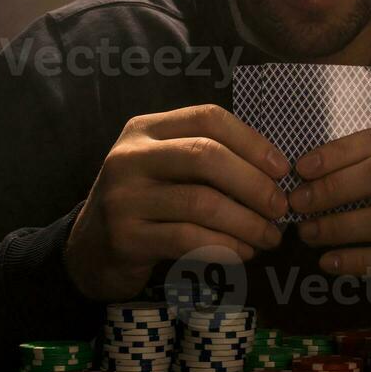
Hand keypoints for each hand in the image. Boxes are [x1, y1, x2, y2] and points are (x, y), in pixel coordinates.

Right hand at [64, 104, 289, 301]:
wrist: (88, 250)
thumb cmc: (144, 205)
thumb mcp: (164, 169)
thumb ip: (205, 159)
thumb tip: (274, 171)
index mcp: (145, 129)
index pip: (208, 118)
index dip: (252, 141)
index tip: (282, 169)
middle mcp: (130, 156)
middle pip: (206, 156)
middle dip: (254, 183)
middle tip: (280, 208)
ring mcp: (124, 197)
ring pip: (201, 202)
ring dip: (246, 222)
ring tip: (269, 237)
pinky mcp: (126, 237)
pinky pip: (189, 239)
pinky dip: (225, 246)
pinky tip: (242, 253)